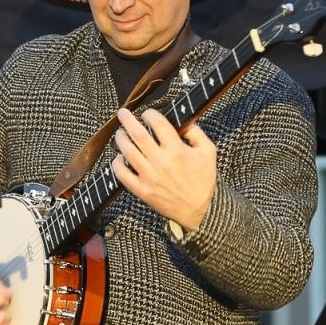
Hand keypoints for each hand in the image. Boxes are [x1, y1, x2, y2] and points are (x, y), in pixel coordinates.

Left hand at [110, 108, 215, 230]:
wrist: (199, 210)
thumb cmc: (204, 180)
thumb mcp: (209, 152)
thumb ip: (196, 133)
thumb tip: (184, 120)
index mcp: (177, 150)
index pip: (158, 124)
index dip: (150, 114)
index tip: (147, 113)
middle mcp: (161, 162)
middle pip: (138, 134)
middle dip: (127, 120)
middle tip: (122, 113)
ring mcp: (149, 177)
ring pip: (127, 152)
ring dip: (120, 139)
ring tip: (119, 133)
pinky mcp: (142, 190)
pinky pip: (122, 175)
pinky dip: (117, 164)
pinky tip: (119, 157)